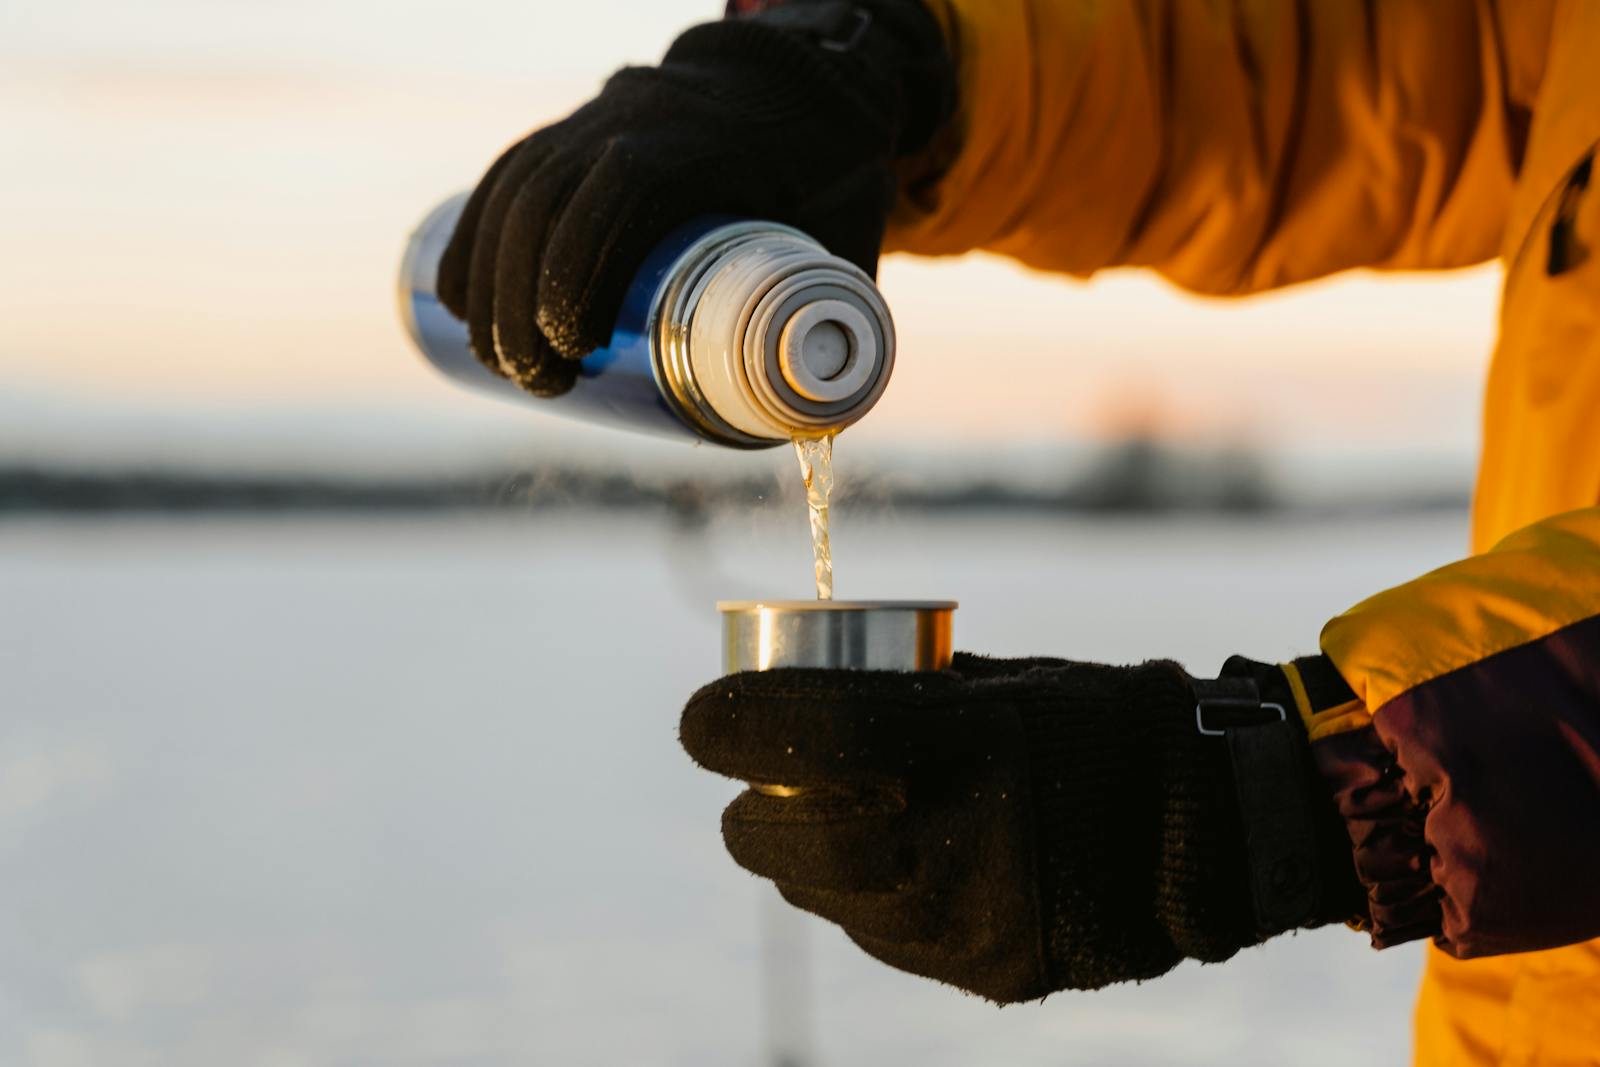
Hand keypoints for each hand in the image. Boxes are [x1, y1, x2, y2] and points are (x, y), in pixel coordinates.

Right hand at [435, 0, 952, 394]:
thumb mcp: (851, 227)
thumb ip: (833, 312)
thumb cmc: (832, 167)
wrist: (801, 83)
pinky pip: (501, 180)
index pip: (616, 192)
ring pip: (511, 192)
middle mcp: (631, 121)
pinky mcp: (569, 134)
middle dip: (519, 301)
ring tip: (498, 364)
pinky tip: (459, 302)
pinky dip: (471, 240)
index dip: (575, 268)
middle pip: (544, 202)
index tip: (571, 351)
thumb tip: (815, 426)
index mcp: (699, 140)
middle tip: (536, 384)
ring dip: (485, 280)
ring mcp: (592, 123)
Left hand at [679, 653, 1361, 1002]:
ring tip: (851, 821)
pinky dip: (870, 897)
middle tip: (766, 785)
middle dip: (751, 811)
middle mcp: (951, 839)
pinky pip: (878, 934)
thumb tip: (794, 690)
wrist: (1213, 835)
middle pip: (776, 839)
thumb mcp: (1003, 681)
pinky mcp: (979, 970)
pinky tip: (910, 864)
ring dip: (808, 857)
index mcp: (961, 742)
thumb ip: (899, 694)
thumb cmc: (1102, 727)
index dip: (723, 725)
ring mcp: (961, 919)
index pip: (793, 736)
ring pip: (820, 894)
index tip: (706, 721)